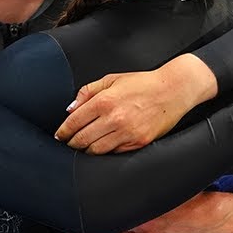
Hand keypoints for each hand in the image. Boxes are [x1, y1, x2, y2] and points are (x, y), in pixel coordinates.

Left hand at [54, 55, 215, 154]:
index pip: (74, 122)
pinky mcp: (138, 142)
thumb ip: (88, 91)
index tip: (59, 135)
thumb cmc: (142, 83)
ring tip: (84, 145)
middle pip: (82, 140)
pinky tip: (103, 146)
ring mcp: (127, 133)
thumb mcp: (112, 79)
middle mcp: (114, 119)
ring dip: (87, 150)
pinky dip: (105, 151)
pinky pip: (114, 153)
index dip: (63, 131)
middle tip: (69, 142)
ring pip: (96, 150)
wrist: (173, 90)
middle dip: (72, 143)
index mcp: (104, 101)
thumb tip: (71, 108)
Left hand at [95, 192, 232, 232]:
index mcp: (146, 210)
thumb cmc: (195, 199)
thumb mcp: (167, 187)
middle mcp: (146, 230)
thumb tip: (130, 178)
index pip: (112, 214)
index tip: (88, 213)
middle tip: (85, 231)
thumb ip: (146, 186)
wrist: (215, 215)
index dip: (96, 215)